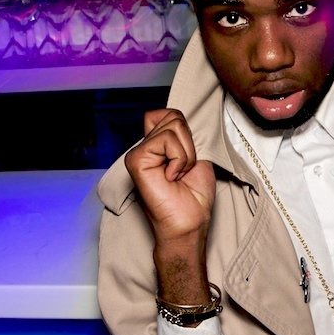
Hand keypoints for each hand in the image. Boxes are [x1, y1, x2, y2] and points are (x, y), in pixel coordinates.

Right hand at [124, 108, 215, 246]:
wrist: (190, 221)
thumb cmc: (195, 196)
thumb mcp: (197, 156)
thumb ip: (184, 136)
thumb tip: (180, 118)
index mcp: (158, 146)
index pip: (169, 113)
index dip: (186, 130)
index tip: (189, 156)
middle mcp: (146, 147)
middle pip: (173, 116)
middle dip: (189, 142)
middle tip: (185, 168)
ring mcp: (139, 153)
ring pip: (172, 125)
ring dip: (185, 153)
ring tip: (179, 174)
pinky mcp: (136, 160)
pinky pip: (165, 140)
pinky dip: (178, 159)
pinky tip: (171, 177)